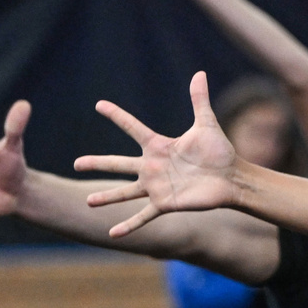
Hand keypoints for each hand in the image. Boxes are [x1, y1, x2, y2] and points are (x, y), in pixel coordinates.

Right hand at [74, 72, 239, 236]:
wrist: (232, 178)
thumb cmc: (220, 152)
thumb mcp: (207, 124)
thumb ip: (199, 100)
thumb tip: (200, 74)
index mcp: (159, 146)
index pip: (133, 127)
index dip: (117, 116)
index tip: (99, 104)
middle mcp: (152, 166)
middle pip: (118, 163)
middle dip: (97, 163)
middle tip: (75, 163)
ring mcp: (157, 186)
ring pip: (125, 192)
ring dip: (107, 196)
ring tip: (88, 201)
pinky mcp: (166, 203)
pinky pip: (143, 216)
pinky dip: (129, 225)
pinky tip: (112, 234)